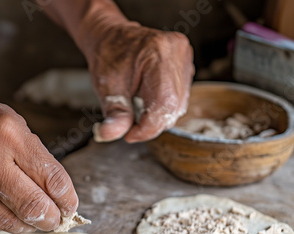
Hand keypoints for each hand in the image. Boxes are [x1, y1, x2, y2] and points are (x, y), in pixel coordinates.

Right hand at [0, 69, 78, 232]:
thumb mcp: (9, 120)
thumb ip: (33, 156)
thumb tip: (55, 192)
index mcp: (7, 134)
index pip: (52, 179)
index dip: (68, 199)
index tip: (70, 206)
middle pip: (33, 208)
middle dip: (53, 220)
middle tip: (58, 221)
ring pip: (8, 223)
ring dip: (28, 226)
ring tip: (35, 222)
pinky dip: (1, 222)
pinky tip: (8, 215)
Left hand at [85, 22, 193, 142]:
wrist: (113, 38)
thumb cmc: (108, 58)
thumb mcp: (106, 88)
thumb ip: (114, 114)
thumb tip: (109, 135)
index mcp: (159, 53)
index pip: (164, 104)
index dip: (147, 127)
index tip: (130, 135)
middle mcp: (178, 53)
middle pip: (173, 107)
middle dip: (151, 123)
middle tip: (129, 123)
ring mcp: (185, 58)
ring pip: (179, 106)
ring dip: (157, 116)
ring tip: (137, 108)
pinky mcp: (186, 66)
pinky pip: (180, 98)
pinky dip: (163, 107)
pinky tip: (148, 100)